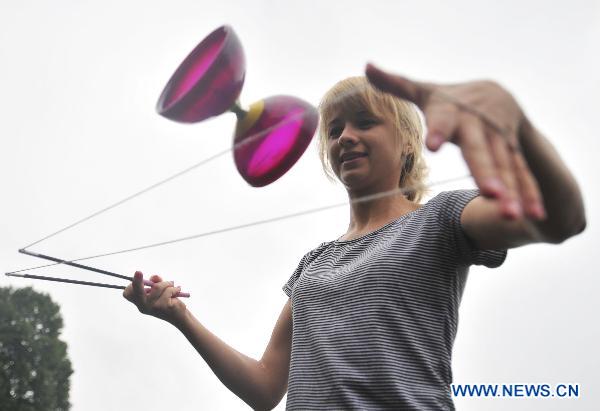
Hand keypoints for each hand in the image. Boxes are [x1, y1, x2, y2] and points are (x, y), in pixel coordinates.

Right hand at [123, 271, 186, 324]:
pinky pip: (168, 291)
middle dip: (137, 282)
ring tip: (173, 287)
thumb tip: (154, 278)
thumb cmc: (168, 301)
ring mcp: (153, 307)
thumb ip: (155, 283)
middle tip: (138, 272)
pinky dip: (175, 289)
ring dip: (168, 284)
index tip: (137, 275)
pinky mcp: (163, 307)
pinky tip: (177, 292)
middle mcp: (143, 306)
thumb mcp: (160, 290)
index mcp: (140, 302)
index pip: (128, 294)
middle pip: (136, 292)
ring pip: (158, 287)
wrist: (180, 316)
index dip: (131, 285)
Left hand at [365, 63, 545, 219]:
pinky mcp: (514, 152)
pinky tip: (534, 216)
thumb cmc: (451, 99)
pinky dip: (530, 195)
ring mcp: (500, 139)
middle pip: (481, 150)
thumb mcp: (425, 91)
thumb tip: (366, 67)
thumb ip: (395, 84)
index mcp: (452, 111)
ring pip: (505, 167)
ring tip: (510, 215)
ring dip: (511, 191)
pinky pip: (523, 174)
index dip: (439, 131)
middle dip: (485, 171)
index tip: (433, 145)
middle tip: (489, 193)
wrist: (499, 93)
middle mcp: (479, 125)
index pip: (443, 120)